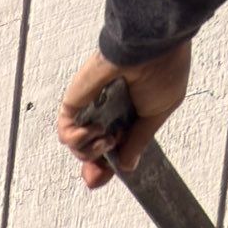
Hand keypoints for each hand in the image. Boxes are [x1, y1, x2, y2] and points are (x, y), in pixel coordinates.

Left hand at [58, 42, 193, 187]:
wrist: (149, 49)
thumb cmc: (162, 72)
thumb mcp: (157, 114)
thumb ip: (139, 141)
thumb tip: (127, 166)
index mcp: (130, 114)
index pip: (113, 147)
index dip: (109, 166)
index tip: (108, 177)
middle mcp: (108, 112)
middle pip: (90, 151)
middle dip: (93, 168)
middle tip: (95, 177)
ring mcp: (90, 108)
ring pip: (76, 146)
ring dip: (90, 151)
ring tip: (107, 137)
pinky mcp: (75, 102)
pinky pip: (65, 130)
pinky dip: (76, 139)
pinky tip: (94, 131)